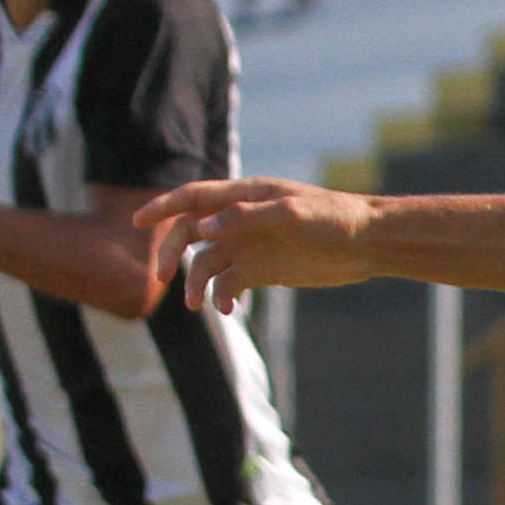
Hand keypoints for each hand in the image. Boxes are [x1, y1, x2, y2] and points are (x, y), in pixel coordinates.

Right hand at [138, 174, 378, 311]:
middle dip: (170, 252)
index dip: (163, 207)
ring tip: (197, 305)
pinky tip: (227, 308)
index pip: (193, 198)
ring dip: (195, 283)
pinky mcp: (262, 270)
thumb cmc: (333, 219)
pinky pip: (228, 283)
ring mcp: (249, 245)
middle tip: (158, 277)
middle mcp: (241, 220)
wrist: (367, 244)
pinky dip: (221, 296)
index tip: (137, 222)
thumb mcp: (290, 214)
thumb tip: (202, 227)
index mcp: (245, 196)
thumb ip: (246, 217)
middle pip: (191, 232)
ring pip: (206, 263)